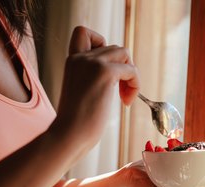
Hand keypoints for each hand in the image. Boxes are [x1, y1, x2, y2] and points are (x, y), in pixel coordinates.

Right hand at [52, 26, 139, 146]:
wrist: (69, 135)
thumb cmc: (76, 123)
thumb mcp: (82, 91)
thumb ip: (93, 77)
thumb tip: (119, 74)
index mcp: (72, 61)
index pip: (84, 33)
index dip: (102, 44)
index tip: (107, 68)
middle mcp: (80, 57)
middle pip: (115, 47)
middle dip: (124, 68)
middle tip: (121, 92)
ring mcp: (92, 63)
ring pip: (124, 53)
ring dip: (131, 74)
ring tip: (125, 97)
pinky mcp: (104, 73)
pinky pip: (132, 70)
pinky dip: (135, 85)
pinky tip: (126, 102)